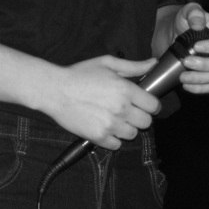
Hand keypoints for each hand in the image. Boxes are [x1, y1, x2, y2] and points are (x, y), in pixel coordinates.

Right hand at [44, 55, 160, 149]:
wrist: (55, 90)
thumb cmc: (80, 74)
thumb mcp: (107, 63)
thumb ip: (134, 66)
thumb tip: (154, 64)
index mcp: (125, 89)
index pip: (153, 106)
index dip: (150, 104)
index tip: (143, 103)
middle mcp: (121, 108)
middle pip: (146, 123)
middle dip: (139, 117)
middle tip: (127, 110)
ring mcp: (110, 125)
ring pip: (132, 134)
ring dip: (126, 128)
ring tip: (113, 118)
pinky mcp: (98, 137)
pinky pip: (116, 144)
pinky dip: (112, 138)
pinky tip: (104, 126)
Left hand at [174, 3, 208, 93]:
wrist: (175, 32)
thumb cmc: (185, 20)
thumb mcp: (188, 10)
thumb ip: (194, 12)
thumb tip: (198, 25)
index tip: (196, 46)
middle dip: (205, 65)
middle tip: (186, 62)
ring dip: (199, 79)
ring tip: (182, 76)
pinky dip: (198, 88)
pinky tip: (186, 85)